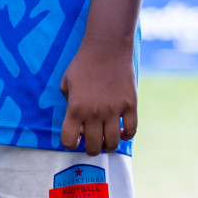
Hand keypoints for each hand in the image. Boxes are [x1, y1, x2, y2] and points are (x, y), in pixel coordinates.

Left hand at [59, 38, 136, 155]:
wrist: (106, 48)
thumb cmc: (83, 64)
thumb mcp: (66, 82)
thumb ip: (69, 104)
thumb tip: (78, 123)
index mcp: (75, 108)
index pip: (69, 140)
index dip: (70, 143)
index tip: (74, 138)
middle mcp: (94, 113)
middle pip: (93, 147)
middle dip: (91, 148)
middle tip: (91, 141)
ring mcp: (114, 110)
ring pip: (113, 143)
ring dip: (108, 145)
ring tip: (106, 139)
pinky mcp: (130, 106)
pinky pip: (131, 131)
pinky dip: (126, 135)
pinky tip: (122, 130)